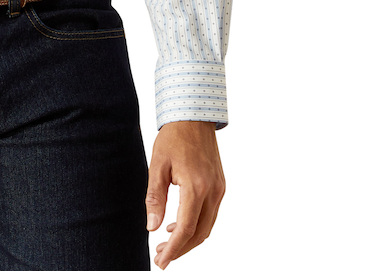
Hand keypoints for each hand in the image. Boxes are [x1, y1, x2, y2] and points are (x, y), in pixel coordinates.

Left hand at [146, 120, 224, 267]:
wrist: (193, 117)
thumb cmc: (173, 138)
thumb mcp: (157, 165)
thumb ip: (155, 197)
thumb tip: (152, 227)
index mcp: (196, 186)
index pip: (186, 228)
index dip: (173, 248)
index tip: (160, 260)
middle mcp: (213, 191)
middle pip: (199, 233)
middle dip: (180, 248)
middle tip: (161, 255)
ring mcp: (220, 189)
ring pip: (207, 226)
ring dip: (189, 239)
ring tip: (166, 243)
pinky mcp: (220, 186)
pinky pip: (211, 214)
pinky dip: (197, 225)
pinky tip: (178, 224)